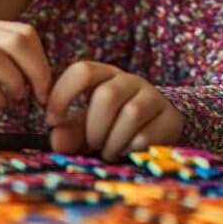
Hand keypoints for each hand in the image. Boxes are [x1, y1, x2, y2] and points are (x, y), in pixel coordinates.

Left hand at [45, 61, 182, 160]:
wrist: (156, 132)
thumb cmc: (112, 126)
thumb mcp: (87, 126)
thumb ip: (70, 131)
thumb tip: (57, 139)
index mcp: (105, 75)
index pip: (82, 71)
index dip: (62, 95)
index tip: (52, 120)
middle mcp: (130, 80)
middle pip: (108, 96)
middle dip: (94, 128)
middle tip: (92, 144)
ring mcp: (153, 97)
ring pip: (131, 114)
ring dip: (113, 142)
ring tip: (110, 151)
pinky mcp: (170, 118)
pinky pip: (147, 135)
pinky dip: (130, 150)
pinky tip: (128, 152)